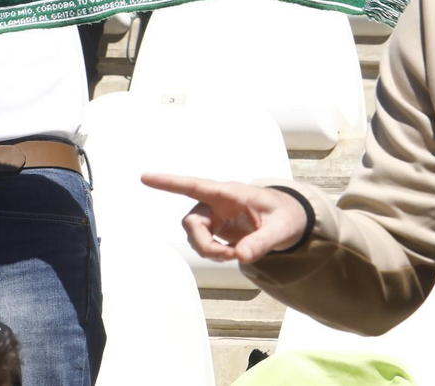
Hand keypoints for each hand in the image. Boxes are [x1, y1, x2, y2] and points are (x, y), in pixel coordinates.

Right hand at [141, 173, 308, 263]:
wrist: (289, 218)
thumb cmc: (286, 216)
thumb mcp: (282, 229)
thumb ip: (263, 242)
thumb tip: (241, 256)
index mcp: (230, 194)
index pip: (195, 186)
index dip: (169, 183)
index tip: (145, 178)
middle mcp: (217, 202)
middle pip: (192, 221)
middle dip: (203, 243)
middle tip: (227, 256)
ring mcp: (215, 215)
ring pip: (194, 233)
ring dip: (209, 249)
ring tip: (235, 254)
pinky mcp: (215, 227)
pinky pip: (202, 241)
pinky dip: (213, 252)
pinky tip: (231, 252)